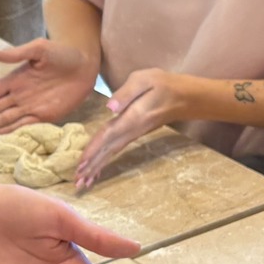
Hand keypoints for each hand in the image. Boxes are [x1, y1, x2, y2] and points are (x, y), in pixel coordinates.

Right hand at [0, 39, 98, 136]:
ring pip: (2, 121)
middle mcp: (18, 95)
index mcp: (14, 79)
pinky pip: (22, 126)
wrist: (86, 62)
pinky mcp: (45, 115)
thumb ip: (16, 54)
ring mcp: (30, 106)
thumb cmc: (62, 52)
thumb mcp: (38, 48)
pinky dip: (7, 133)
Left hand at [75, 69, 197, 187]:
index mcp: (132, 117)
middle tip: (77, 183)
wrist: (186, 97)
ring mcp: (134, 134)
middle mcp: (132, 130)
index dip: (93, 150)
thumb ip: (126, 93)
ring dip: (97, 167)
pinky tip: (97, 169)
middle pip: (108, 150)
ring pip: (111, 152)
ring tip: (83, 182)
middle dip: (92, 166)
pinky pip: (116, 149)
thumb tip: (109, 108)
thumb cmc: (164, 84)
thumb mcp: (145, 79)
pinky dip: (105, 160)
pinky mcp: (134, 134)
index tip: (80, 165)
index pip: (108, 135)